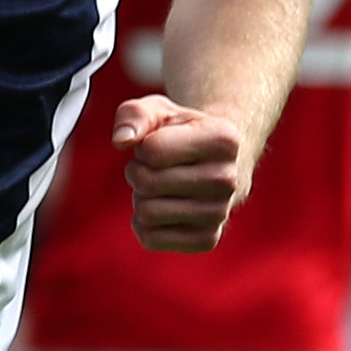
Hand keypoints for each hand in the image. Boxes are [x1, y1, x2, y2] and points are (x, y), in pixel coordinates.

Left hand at [116, 95, 249, 252]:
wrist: (213, 164)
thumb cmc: (181, 133)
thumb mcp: (159, 110)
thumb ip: (135, 115)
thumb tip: (122, 140)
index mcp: (224, 139)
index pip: (151, 151)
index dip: (142, 147)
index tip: (159, 144)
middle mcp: (228, 179)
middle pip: (147, 183)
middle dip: (138, 172)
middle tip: (155, 168)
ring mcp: (220, 213)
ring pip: (147, 212)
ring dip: (141, 197)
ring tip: (160, 187)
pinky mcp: (207, 240)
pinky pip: (150, 238)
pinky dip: (144, 224)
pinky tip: (162, 208)